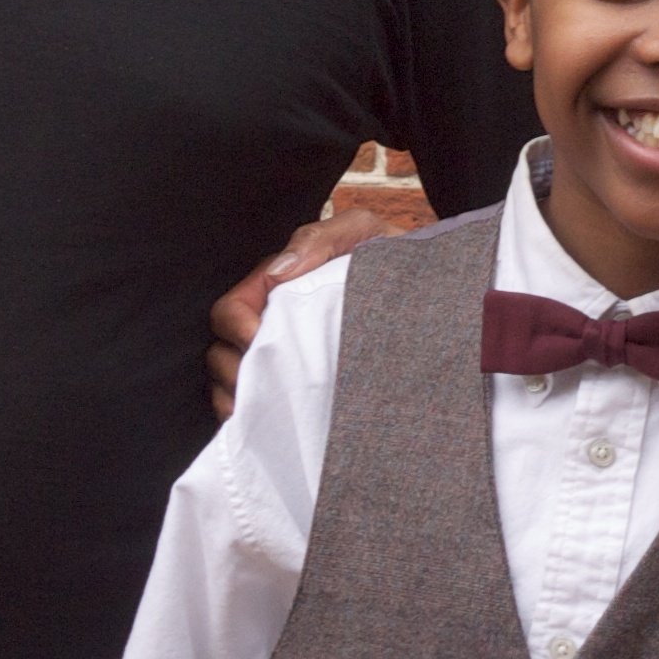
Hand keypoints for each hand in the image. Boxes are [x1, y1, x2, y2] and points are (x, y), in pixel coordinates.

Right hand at [206, 205, 402, 418]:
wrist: (435, 292)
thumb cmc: (393, 258)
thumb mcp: (363, 234)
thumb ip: (322, 240)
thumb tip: (280, 272)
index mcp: (279, 285)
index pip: (233, 307)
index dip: (236, 326)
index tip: (256, 341)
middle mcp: (272, 321)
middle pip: (223, 349)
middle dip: (233, 370)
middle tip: (261, 387)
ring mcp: (284, 355)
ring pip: (233, 381)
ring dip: (240, 398)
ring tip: (262, 412)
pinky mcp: (300, 384)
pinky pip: (258, 405)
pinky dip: (252, 417)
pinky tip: (266, 425)